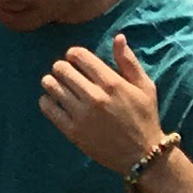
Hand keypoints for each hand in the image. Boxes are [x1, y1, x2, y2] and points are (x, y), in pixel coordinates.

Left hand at [40, 33, 170, 176]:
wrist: (142, 155)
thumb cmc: (145, 117)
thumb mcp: (145, 87)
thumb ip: (129, 62)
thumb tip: (118, 37)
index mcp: (111, 83)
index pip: (78, 55)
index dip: (74, 54)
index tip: (76, 60)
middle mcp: (94, 97)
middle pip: (61, 68)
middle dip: (62, 67)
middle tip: (68, 74)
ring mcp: (81, 115)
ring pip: (51, 85)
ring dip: (52, 82)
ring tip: (59, 86)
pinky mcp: (72, 131)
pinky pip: (47, 107)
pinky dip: (47, 100)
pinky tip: (56, 101)